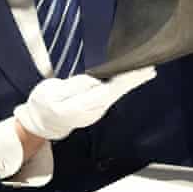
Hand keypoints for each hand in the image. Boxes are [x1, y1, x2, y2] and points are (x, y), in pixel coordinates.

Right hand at [14, 67, 156, 140]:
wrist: (42, 123)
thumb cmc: (43, 104)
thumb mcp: (52, 92)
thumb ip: (74, 87)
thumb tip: (94, 81)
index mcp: (82, 105)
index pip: (110, 90)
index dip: (125, 80)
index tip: (138, 70)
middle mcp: (94, 110)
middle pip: (118, 92)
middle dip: (134, 80)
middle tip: (151, 68)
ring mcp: (97, 111)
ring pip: (118, 94)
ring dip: (131, 82)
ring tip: (146, 70)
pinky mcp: (97, 108)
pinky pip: (114, 94)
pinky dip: (124, 85)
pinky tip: (131, 78)